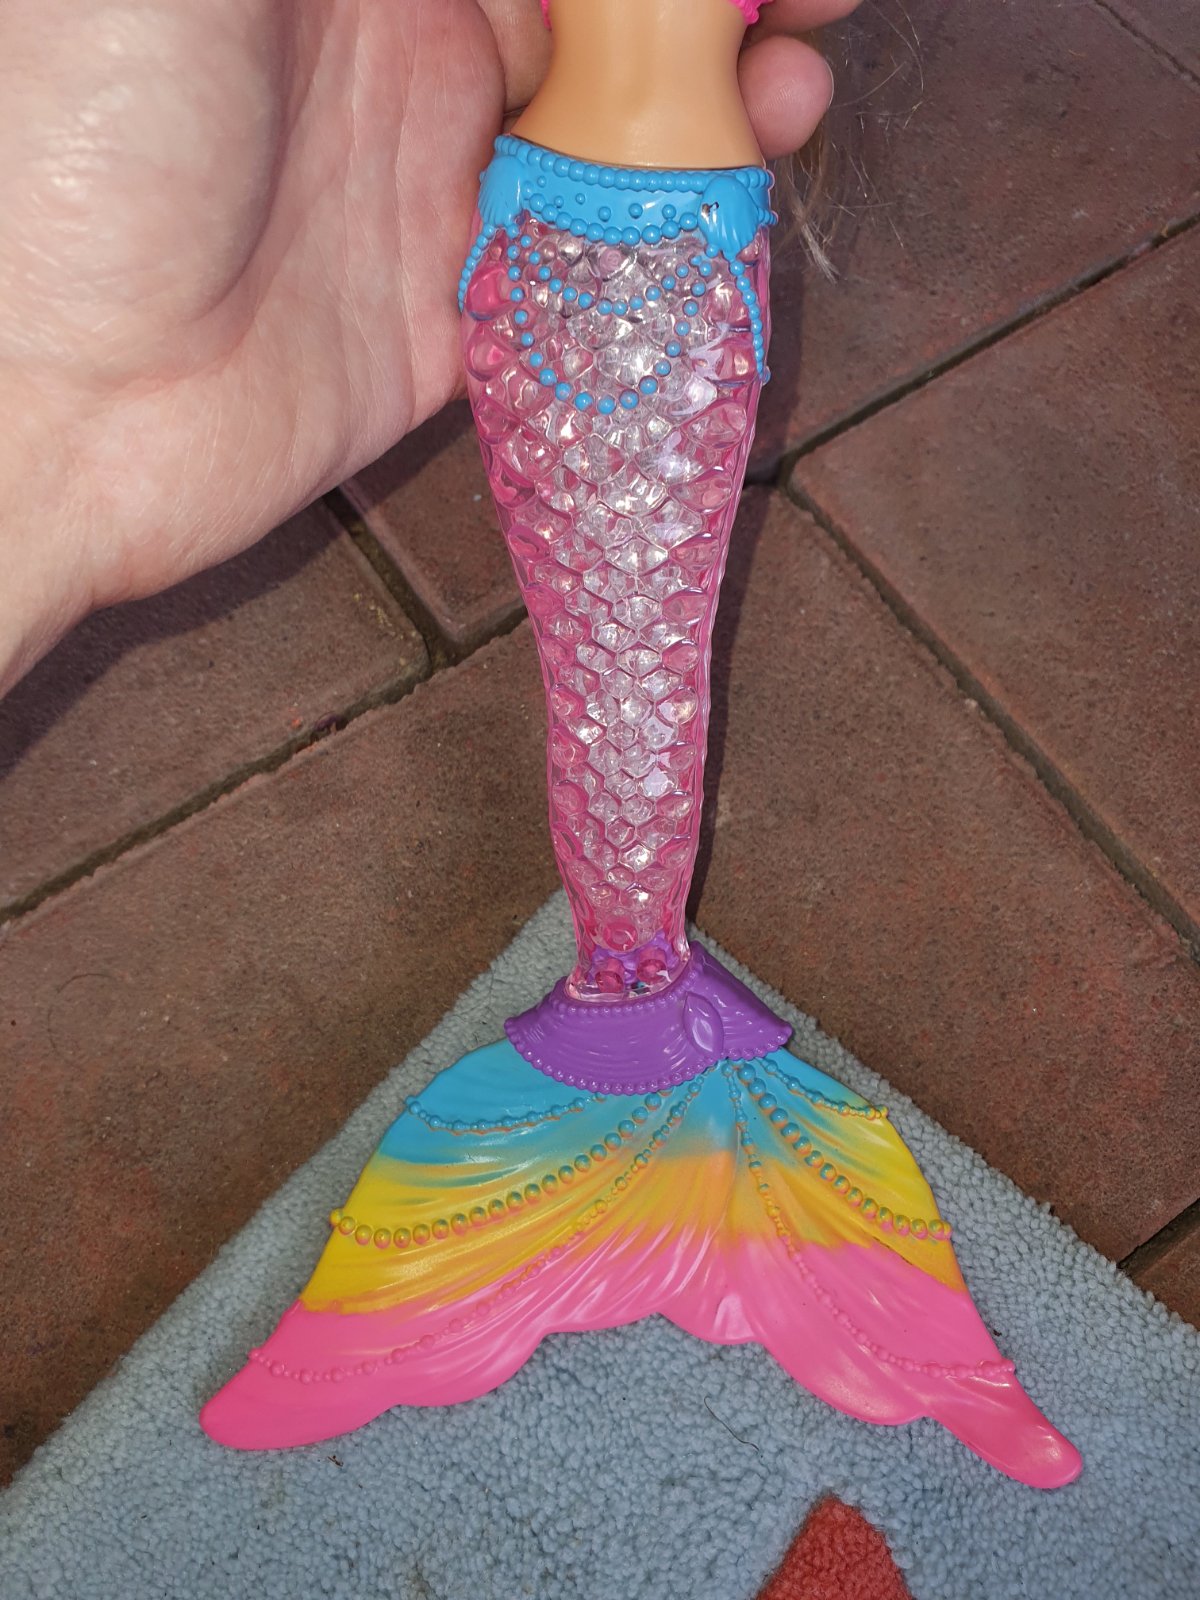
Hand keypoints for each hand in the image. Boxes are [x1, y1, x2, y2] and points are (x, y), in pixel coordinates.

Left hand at [0, 0, 852, 692]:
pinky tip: (734, 194)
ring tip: (798, 82)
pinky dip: (673, 232)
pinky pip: (589, 263)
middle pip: (600, 10)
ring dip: (717, 100)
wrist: (47, 396)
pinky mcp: (456, 309)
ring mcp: (434, 180)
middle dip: (707, 4)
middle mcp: (404, 42)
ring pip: (616, 122)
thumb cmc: (72, 135)